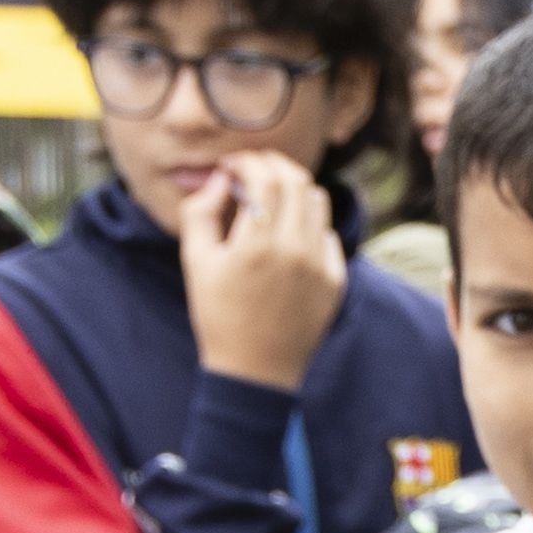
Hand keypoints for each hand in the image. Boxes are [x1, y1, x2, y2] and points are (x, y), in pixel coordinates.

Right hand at [180, 149, 346, 388]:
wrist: (255, 370)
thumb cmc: (218, 315)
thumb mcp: (196, 262)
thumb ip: (202, 211)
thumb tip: (223, 178)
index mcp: (257, 245)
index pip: (265, 176)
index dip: (248, 161)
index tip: (233, 166)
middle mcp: (295, 251)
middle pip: (296, 181)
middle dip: (273, 166)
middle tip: (255, 169)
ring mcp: (321, 266)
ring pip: (318, 202)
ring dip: (294, 190)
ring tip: (271, 198)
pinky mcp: (336, 281)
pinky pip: (329, 234)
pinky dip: (309, 223)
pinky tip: (287, 234)